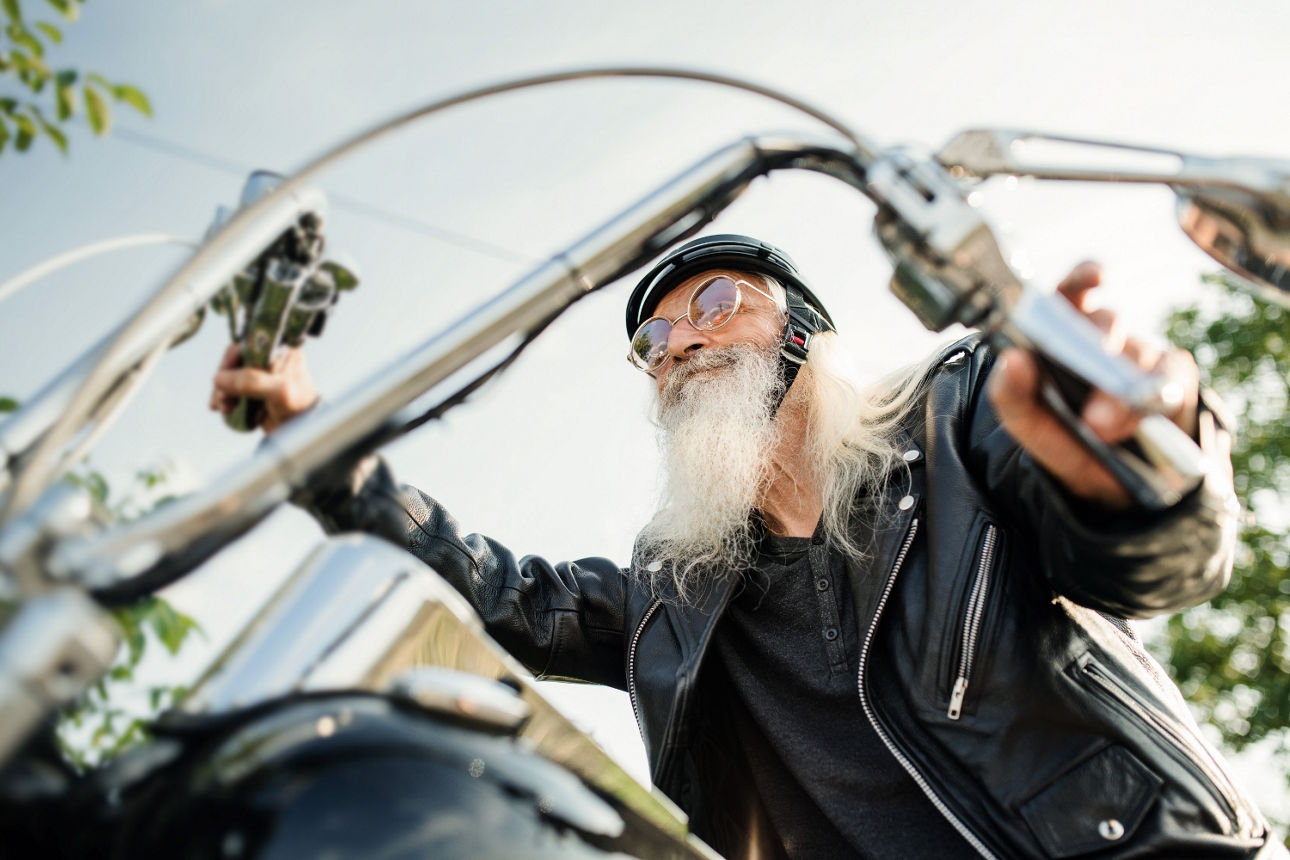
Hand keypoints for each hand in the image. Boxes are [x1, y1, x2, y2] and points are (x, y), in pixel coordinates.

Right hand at [209, 343, 318, 433]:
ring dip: (222, 390)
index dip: (233, 358)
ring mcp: (260, 374)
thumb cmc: (300, 408)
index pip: (249, 344)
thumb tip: (219, 378)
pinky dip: (223, 397)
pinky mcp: (253, 389)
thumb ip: (251, 382)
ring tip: (223, 406)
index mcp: (282, 350)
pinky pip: (231, 388)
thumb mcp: (279, 391)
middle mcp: (270, 358)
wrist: (301, 430)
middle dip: (225, 378)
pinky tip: (222, 408)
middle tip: (222, 396)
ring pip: (231, 375)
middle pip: (236, 360)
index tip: (224, 375)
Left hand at [987, 262, 1199, 509]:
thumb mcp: (1033, 427)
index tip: (1095, 276)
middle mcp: (1107, 341)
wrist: (1111, 485)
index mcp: (1066, 338)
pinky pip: (1175, 373)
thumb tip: (1011, 359)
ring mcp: (1142, 359)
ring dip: (1120, 389)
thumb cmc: (1068, 441)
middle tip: (1074, 378)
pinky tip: (1156, 404)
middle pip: (1107, 322)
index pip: (1074, 293)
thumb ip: (1013, 398)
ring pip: (1140, 353)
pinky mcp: (1175, 381)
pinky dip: (1165, 388)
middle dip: (1095, 347)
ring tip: (1101, 427)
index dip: (1083, 277)